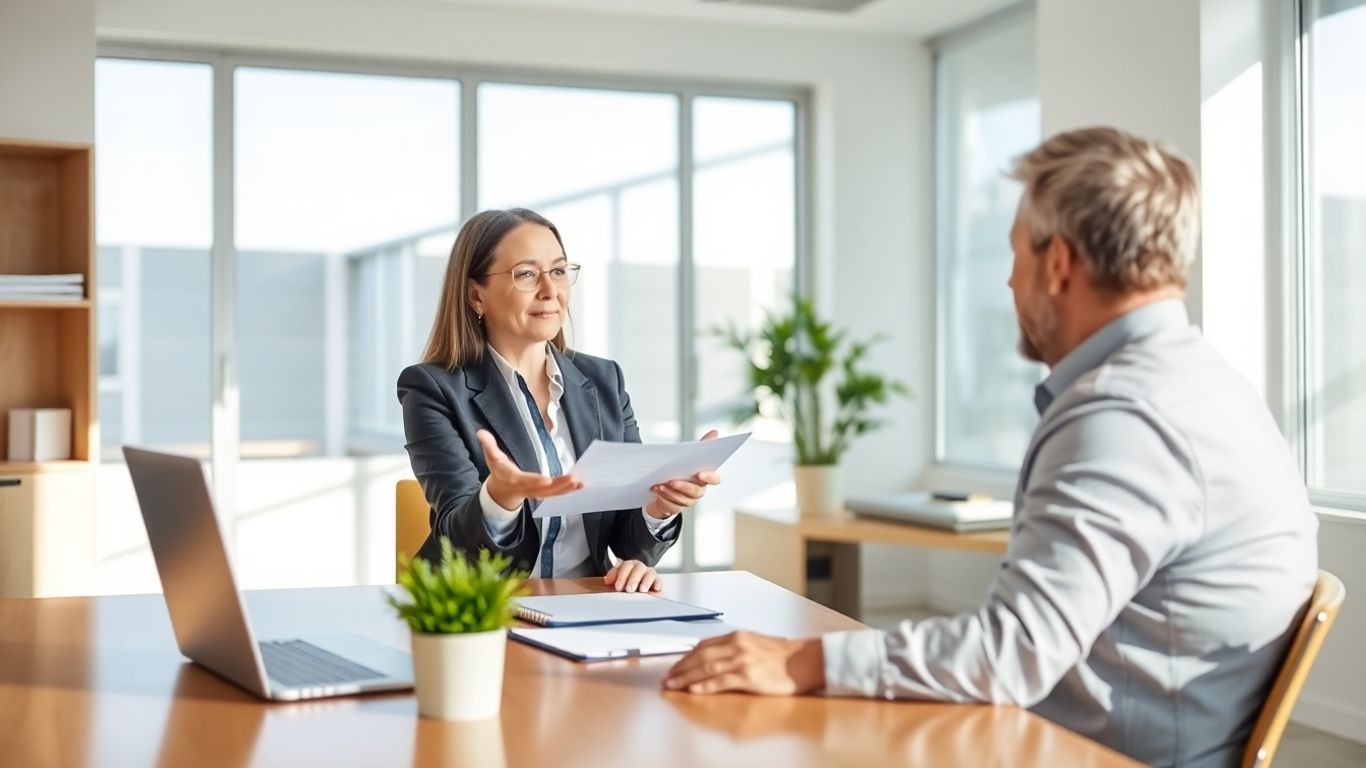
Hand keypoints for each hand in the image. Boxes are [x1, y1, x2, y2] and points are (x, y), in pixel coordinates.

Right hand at [478, 429, 581, 509]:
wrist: (502, 490)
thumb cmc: (499, 471)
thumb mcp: (492, 457)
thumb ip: (488, 445)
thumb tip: (480, 432)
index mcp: (515, 479)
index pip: (526, 480)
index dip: (536, 481)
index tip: (547, 480)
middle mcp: (528, 488)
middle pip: (545, 489)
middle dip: (560, 485)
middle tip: (574, 479)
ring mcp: (537, 493)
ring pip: (554, 494)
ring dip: (568, 489)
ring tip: (581, 483)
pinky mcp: (544, 493)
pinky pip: (557, 494)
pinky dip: (569, 491)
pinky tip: (580, 485)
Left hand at [603, 560, 661, 592]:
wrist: (636, 584)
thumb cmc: (624, 584)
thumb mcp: (616, 581)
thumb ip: (612, 578)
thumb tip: (606, 580)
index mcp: (627, 566)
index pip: (624, 567)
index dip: (620, 576)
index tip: (617, 586)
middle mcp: (638, 567)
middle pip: (636, 569)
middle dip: (633, 579)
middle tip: (629, 589)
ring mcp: (648, 573)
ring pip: (649, 573)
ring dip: (645, 581)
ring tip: (642, 590)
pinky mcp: (656, 581)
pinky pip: (658, 580)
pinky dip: (657, 583)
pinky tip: (656, 588)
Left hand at [644, 430, 721, 519]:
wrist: (668, 485)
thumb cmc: (682, 468)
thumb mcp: (690, 456)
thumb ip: (703, 445)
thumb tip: (715, 432)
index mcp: (706, 477)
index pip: (714, 479)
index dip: (709, 477)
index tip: (699, 473)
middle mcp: (700, 491)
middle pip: (696, 491)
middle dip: (683, 486)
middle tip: (671, 480)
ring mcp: (689, 500)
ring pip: (682, 499)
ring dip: (669, 491)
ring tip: (658, 484)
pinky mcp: (677, 507)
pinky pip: (672, 504)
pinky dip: (662, 496)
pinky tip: (655, 489)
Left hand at [662, 630, 824, 694]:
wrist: (806, 661)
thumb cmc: (784, 656)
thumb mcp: (756, 644)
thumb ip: (736, 648)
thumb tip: (715, 658)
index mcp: (738, 636)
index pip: (703, 646)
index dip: (686, 657)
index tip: (674, 666)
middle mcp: (737, 645)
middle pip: (700, 656)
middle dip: (680, 667)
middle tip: (666, 678)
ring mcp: (742, 660)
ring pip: (706, 668)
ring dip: (686, 677)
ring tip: (673, 685)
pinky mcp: (749, 676)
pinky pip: (721, 681)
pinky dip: (705, 685)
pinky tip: (694, 689)